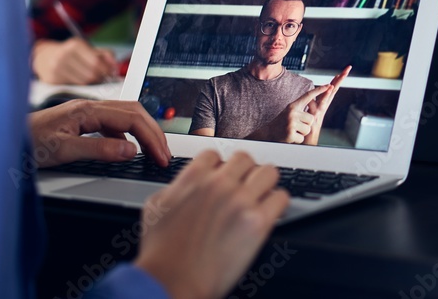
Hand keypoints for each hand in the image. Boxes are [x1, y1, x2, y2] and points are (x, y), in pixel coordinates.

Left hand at [28, 99, 169, 167]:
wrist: (1, 138)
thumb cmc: (26, 143)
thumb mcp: (63, 151)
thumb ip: (98, 150)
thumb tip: (131, 151)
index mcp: (87, 110)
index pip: (132, 119)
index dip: (151, 138)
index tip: (161, 156)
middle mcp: (89, 107)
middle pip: (134, 112)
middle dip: (153, 132)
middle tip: (165, 155)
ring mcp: (85, 113)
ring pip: (125, 117)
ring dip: (143, 133)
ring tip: (153, 152)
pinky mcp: (81, 122)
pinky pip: (112, 125)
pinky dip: (127, 137)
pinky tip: (126, 150)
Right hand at [32, 38, 117, 83]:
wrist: (43, 57)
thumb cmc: (71, 53)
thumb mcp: (86, 48)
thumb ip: (104, 54)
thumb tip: (115, 66)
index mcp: (75, 45)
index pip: (97, 63)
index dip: (107, 70)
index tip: (112, 72)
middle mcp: (64, 55)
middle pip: (91, 74)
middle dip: (101, 77)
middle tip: (104, 77)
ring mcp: (56, 68)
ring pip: (84, 82)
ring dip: (92, 82)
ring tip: (93, 78)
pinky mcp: (52, 79)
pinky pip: (74, 86)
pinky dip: (81, 84)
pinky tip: (80, 79)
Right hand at [135, 150, 288, 298]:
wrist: (172, 282)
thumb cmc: (161, 252)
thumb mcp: (156, 207)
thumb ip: (176, 187)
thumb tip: (186, 184)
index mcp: (194, 177)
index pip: (216, 155)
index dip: (220, 167)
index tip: (223, 177)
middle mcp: (220, 184)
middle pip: (246, 159)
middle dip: (244, 172)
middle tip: (244, 185)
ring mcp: (241, 201)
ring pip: (269, 172)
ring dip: (265, 183)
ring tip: (261, 196)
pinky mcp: (258, 222)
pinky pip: (281, 198)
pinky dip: (277, 203)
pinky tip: (270, 212)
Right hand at [251, 85, 329, 143]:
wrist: (268, 133)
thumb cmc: (282, 122)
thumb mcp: (290, 111)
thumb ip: (301, 108)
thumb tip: (316, 104)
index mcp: (293, 106)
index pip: (308, 96)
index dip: (319, 90)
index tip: (329, 86)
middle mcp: (292, 112)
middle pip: (311, 118)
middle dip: (306, 124)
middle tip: (296, 125)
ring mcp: (291, 123)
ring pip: (308, 129)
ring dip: (302, 132)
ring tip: (293, 130)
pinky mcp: (290, 133)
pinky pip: (302, 138)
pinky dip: (297, 140)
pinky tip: (290, 137)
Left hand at [304, 66, 349, 145]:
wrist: (307, 145)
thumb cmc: (307, 131)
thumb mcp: (309, 115)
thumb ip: (311, 106)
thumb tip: (311, 99)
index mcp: (321, 107)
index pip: (330, 91)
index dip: (336, 81)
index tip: (341, 72)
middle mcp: (323, 108)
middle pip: (333, 91)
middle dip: (340, 80)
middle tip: (347, 69)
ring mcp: (320, 112)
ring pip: (328, 96)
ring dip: (334, 85)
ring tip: (339, 75)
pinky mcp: (315, 117)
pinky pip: (319, 105)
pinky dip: (323, 96)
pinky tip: (327, 89)